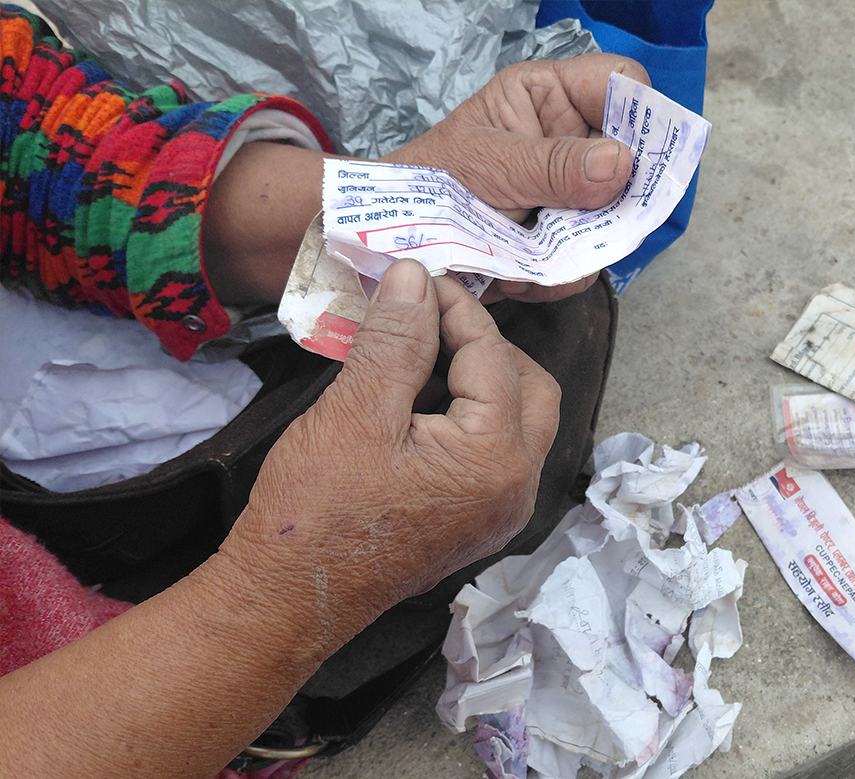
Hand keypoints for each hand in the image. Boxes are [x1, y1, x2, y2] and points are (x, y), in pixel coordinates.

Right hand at [218, 259, 560, 650]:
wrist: (288, 598)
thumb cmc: (318, 508)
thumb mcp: (356, 410)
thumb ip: (396, 339)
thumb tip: (417, 278)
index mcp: (497, 457)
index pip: (493, 356)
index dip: (457, 307)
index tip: (418, 278)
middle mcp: (517, 488)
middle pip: (531, 389)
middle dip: (487, 345)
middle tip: (431, 319)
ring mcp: (501, 512)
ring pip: (520, 422)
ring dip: (482, 381)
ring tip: (420, 355)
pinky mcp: (478, 524)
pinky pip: (496, 455)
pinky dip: (472, 418)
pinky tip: (419, 403)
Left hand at [381, 53, 649, 303]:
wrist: (396, 243)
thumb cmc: (427, 182)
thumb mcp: (489, 164)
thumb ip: (555, 165)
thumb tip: (621, 164)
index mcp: (550, 96)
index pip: (619, 83)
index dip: (640, 113)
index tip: (637, 158)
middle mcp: (568, 140)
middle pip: (633, 159)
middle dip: (615, 197)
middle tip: (590, 218)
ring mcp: (570, 193)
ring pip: (617, 219)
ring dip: (580, 245)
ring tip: (532, 251)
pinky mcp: (562, 239)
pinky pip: (588, 260)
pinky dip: (558, 275)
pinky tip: (519, 272)